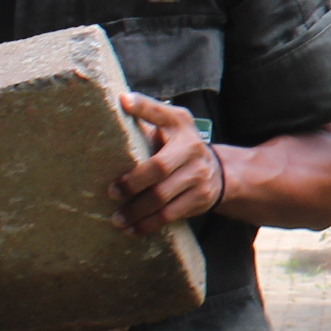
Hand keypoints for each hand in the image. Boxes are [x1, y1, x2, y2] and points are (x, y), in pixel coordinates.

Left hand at [113, 94, 224, 234]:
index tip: (123, 101)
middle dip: (132, 182)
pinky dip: (148, 224)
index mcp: (180, 125)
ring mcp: (199, 174)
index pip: (161, 113)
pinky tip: (132, 229)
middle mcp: (192, 148)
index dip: (143, 106)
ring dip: (136, 210)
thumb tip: (120, 101)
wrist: (219, 172)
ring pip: (162, 196)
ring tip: (116, 218)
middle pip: (159, 167)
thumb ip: (149, 117)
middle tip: (111, 193)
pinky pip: (170, 214)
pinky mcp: (200, 198)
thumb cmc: (179, 147)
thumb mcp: (171, 127)